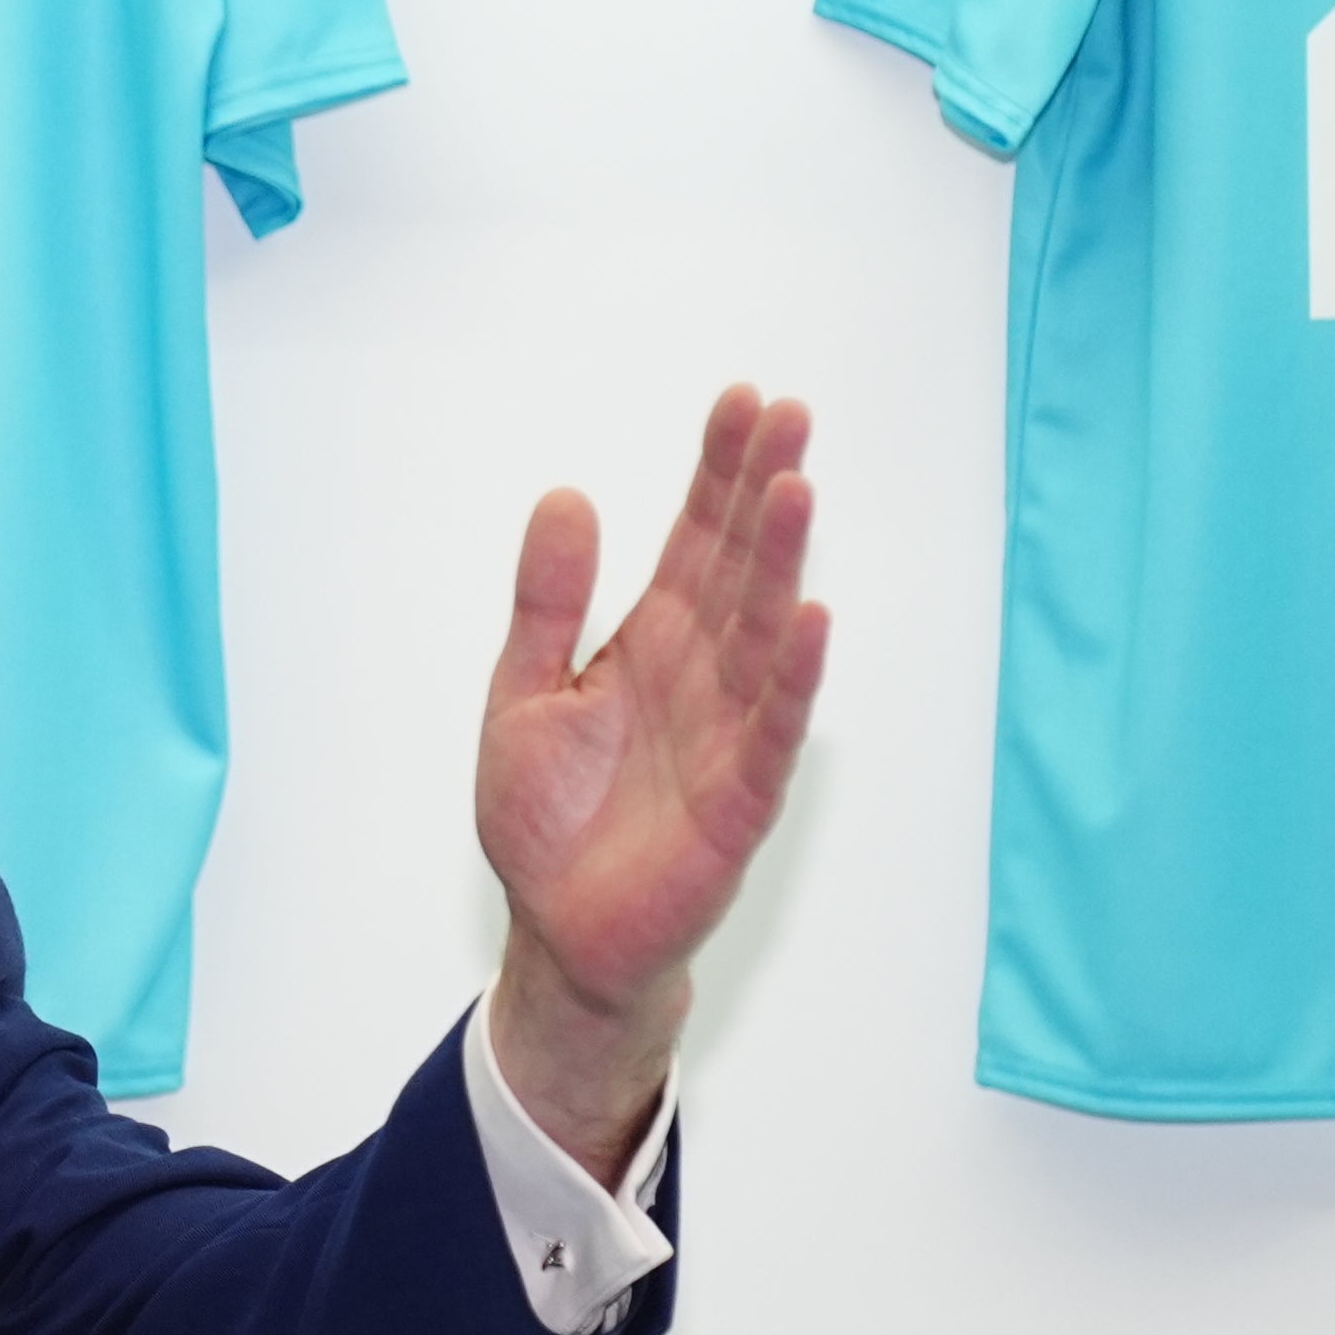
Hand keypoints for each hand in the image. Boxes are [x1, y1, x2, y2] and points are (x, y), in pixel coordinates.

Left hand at [473, 388, 829, 1180]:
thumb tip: (564, 494)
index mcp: (652, 642)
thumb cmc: (548, 818)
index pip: (695, 540)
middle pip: (739, 567)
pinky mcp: (738, 800)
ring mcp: (726, 733)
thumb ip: (546, 600)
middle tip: (788, 413)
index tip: (744, 399)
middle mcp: (700, 675)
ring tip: (797, 486)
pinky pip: (770, 729)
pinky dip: (792, 675)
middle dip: (761, 491)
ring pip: (762, 633)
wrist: (560, 934)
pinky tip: (810, 614)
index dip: (718, 472)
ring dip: (782, 562)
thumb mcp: (523, 691)